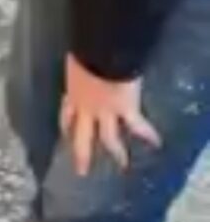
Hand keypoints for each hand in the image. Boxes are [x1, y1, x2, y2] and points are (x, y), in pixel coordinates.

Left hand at [60, 54, 160, 175]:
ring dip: (117, 152)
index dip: (66, 125)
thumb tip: (80, 60)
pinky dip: (148, 134)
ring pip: (109, 138)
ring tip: (123, 165)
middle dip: (81, 155)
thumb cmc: (85, 49)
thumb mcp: (76, 61)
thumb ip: (79, 68)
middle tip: (82, 171)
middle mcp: (86, 109)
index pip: (66, 115)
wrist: (99, 51)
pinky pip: (137, 125)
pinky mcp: (125, 109)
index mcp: (73, 95)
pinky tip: (156, 142)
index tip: (66, 134)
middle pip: (81, 137)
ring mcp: (105, 112)